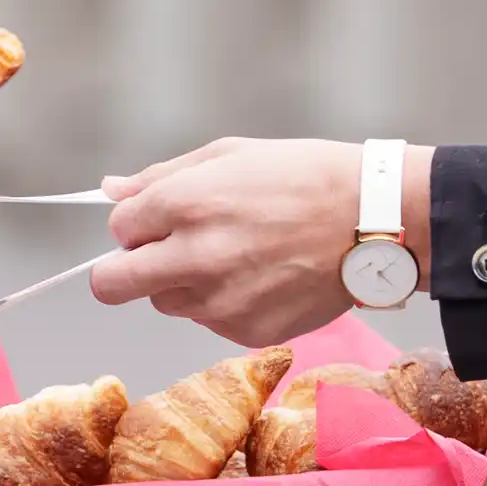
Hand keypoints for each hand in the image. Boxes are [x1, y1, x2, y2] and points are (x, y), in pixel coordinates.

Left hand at [95, 137, 424, 342]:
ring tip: (235, 256)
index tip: (160, 219)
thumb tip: (112, 190)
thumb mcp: (231, 155)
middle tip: (157, 257)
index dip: (137, 222)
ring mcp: (219, 302)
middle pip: (112, 286)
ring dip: (181, 283)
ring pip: (166, 303)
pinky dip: (223, 303)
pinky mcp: (246, 331)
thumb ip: (162, 176)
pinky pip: (209, 321)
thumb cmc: (307, 177)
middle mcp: (194, 258)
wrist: (374, 220)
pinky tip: (261, 276)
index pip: (119, 229)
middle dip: (124, 270)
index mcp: (184, 204)